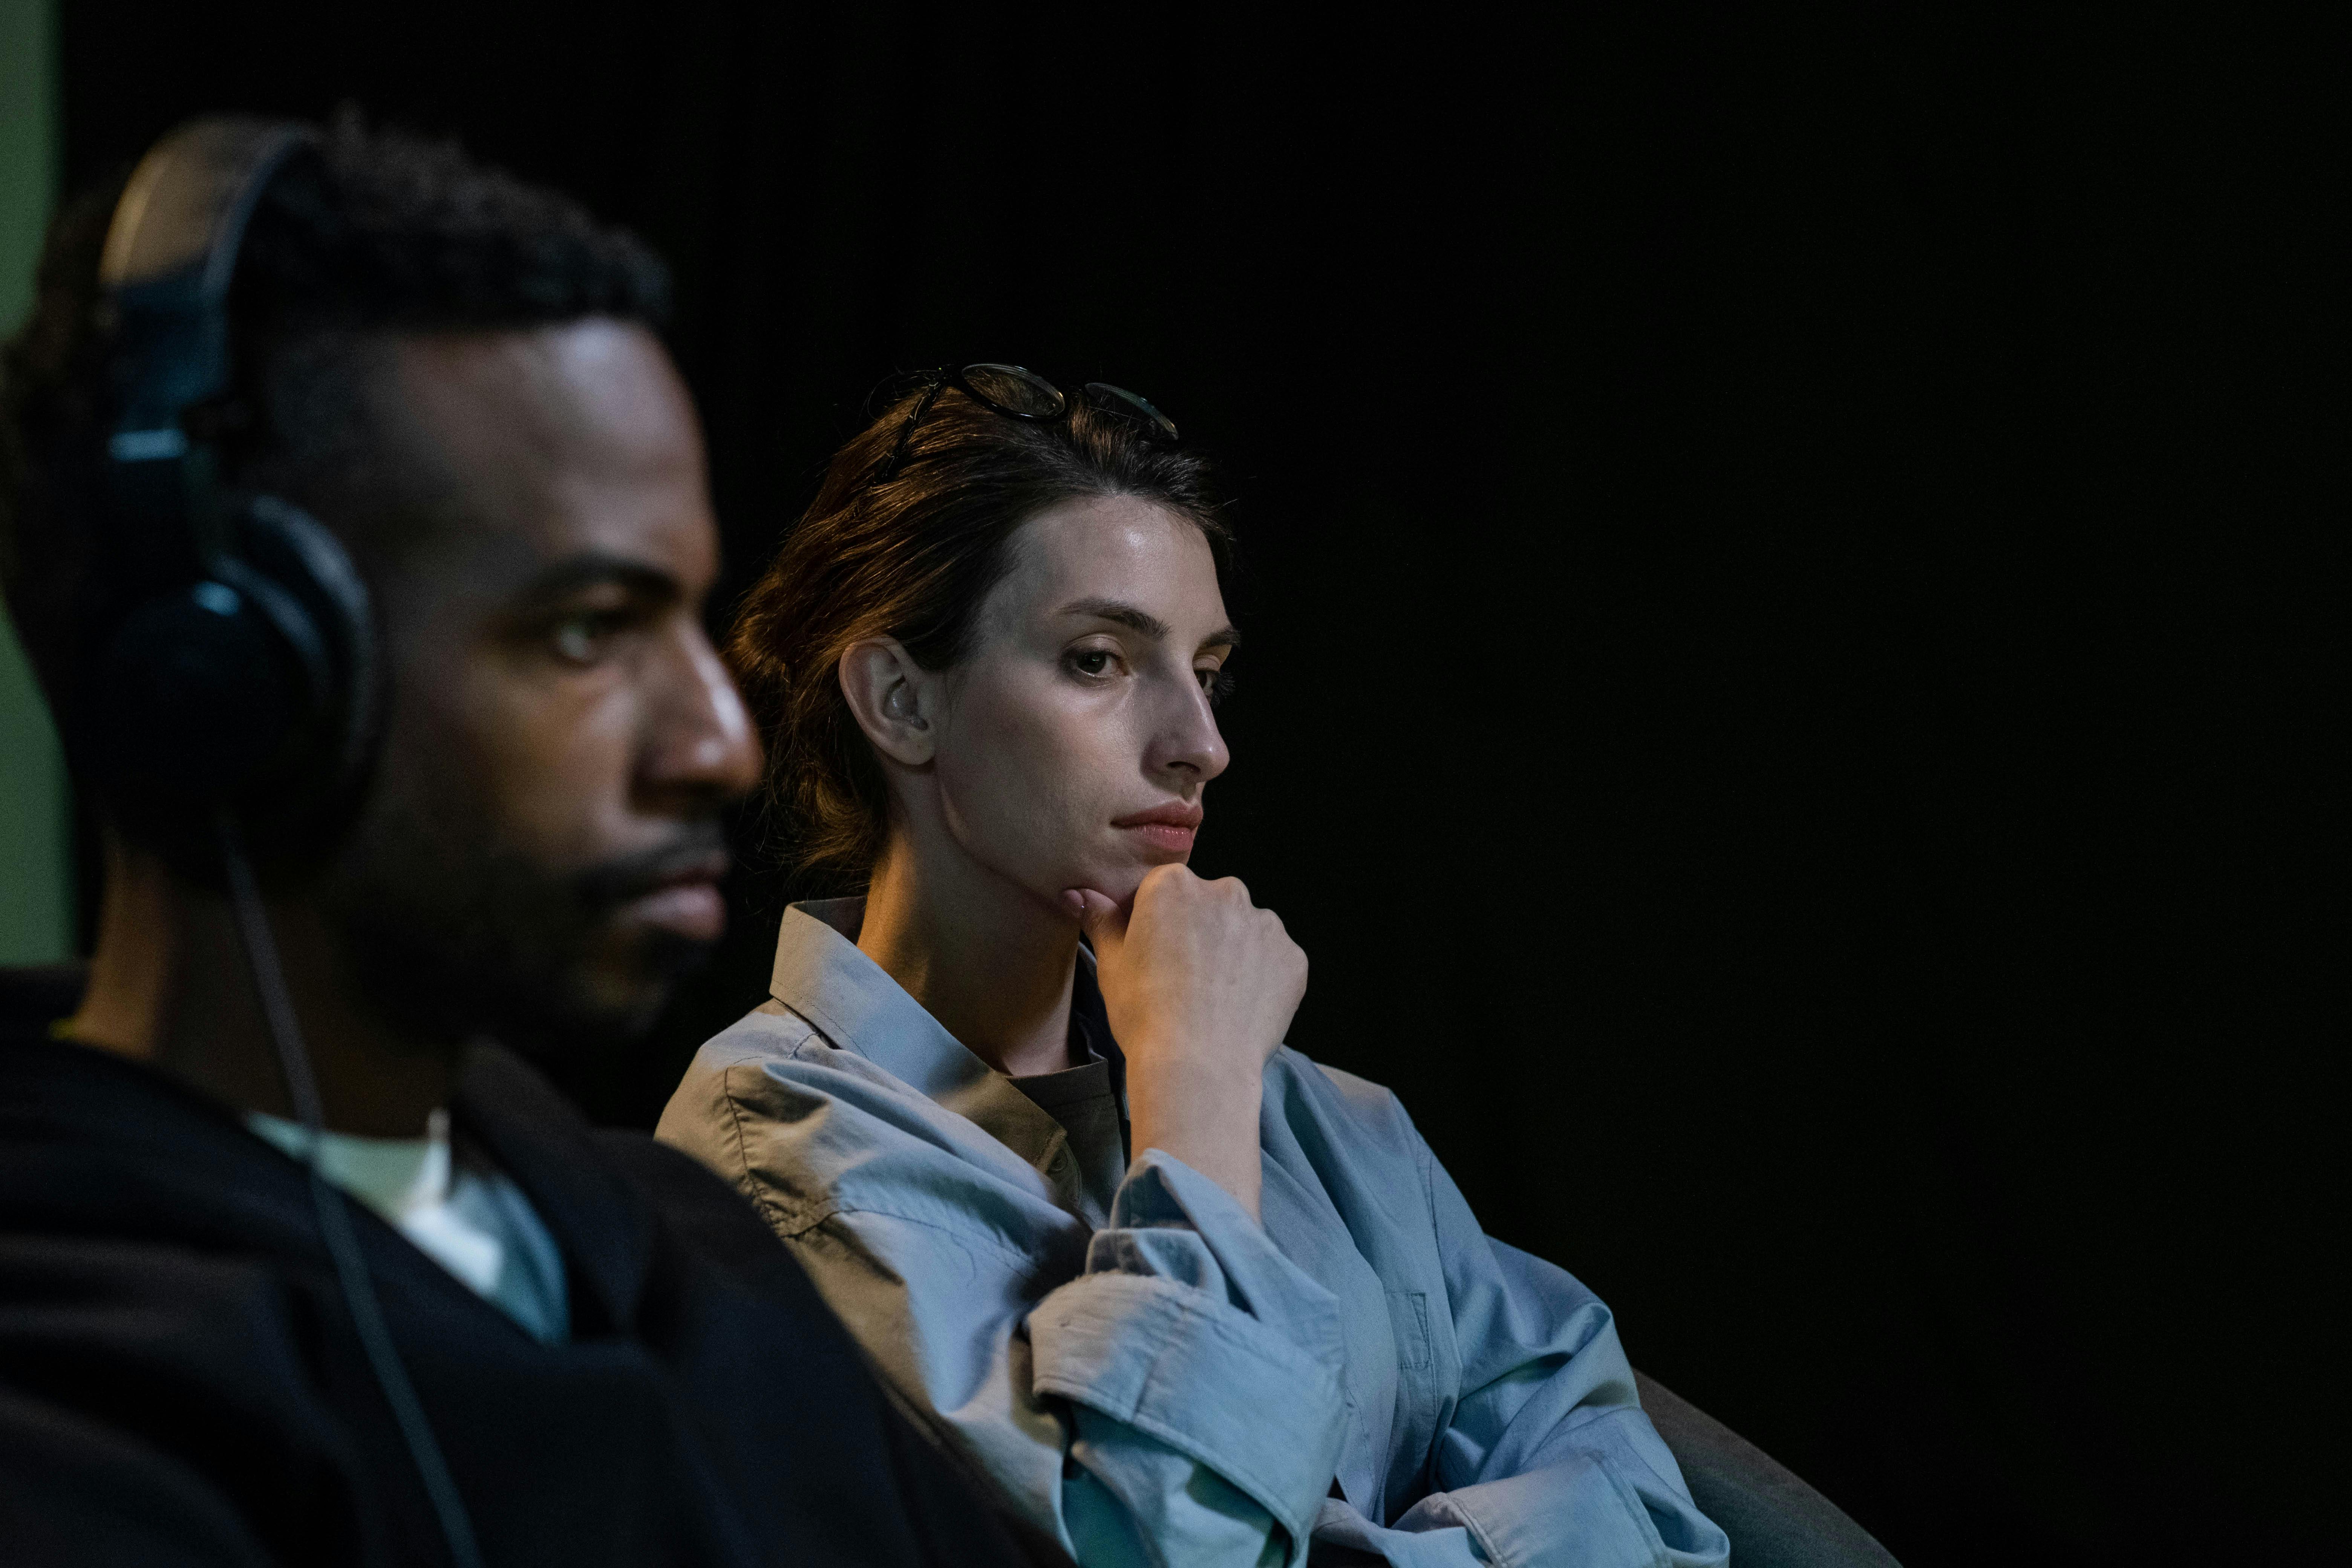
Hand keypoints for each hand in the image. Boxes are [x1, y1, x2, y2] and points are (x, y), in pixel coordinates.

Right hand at [1066, 865, 1306, 1217]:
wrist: (1198, 1065)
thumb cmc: (1145, 1013)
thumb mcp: (1112, 965)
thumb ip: (1101, 920)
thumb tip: (1081, 893)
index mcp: (1173, 885)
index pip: (1160, 890)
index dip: (1154, 924)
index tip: (1151, 956)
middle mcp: (1225, 892)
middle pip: (1207, 906)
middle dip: (1198, 932)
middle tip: (1183, 980)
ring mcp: (1265, 924)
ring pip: (1244, 932)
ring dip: (1233, 954)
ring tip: (1214, 999)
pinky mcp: (1293, 957)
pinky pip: (1274, 961)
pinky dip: (1262, 979)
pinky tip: (1241, 1009)